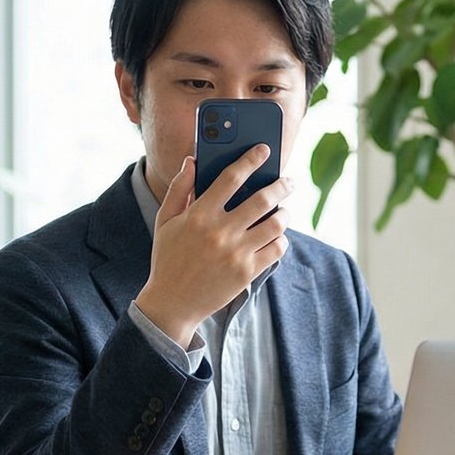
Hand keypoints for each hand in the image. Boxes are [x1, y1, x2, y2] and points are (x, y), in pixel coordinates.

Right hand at [135, 147, 291, 346]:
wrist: (172, 303)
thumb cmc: (168, 258)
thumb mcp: (165, 221)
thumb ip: (179, 188)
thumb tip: (192, 160)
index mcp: (199, 215)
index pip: (231, 177)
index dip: (250, 160)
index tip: (264, 150)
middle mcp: (220, 232)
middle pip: (262, 199)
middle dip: (281, 185)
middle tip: (288, 180)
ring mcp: (236, 254)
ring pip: (275, 224)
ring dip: (285, 213)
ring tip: (284, 209)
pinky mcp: (247, 273)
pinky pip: (276, 249)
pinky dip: (281, 239)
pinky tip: (278, 235)